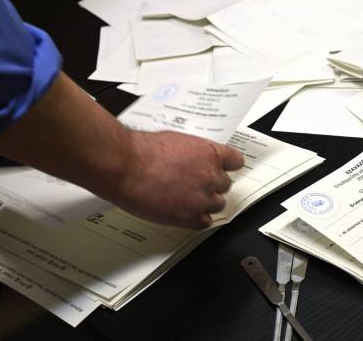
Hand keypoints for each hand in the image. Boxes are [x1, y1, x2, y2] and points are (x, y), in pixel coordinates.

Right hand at [105, 130, 244, 228]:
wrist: (125, 166)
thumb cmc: (143, 150)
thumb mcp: (177, 140)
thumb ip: (194, 152)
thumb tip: (196, 158)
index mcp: (211, 153)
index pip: (236, 161)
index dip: (228, 166)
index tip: (223, 169)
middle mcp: (211, 176)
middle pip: (225, 185)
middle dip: (212, 184)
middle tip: (196, 184)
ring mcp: (202, 198)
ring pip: (218, 204)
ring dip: (206, 202)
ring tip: (188, 198)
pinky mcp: (189, 217)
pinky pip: (205, 222)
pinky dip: (197, 218)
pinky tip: (185, 213)